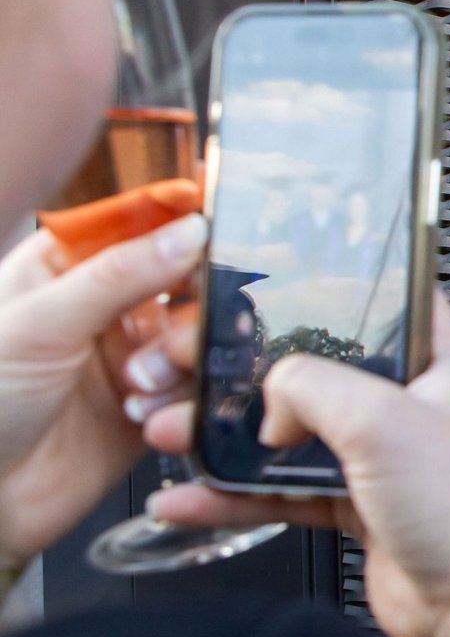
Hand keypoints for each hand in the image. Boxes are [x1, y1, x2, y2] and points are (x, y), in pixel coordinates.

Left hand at [0, 215, 204, 567]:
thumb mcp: (39, 324)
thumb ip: (118, 275)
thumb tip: (190, 230)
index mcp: (64, 268)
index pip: (139, 223)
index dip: (183, 222)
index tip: (223, 227)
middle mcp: (105, 309)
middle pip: (186, 279)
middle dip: (194, 303)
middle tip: (183, 328)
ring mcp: (133, 358)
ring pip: (200, 335)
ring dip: (184, 359)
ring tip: (145, 383)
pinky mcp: (155, 407)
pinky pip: (200, 390)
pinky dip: (187, 401)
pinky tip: (150, 414)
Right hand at [147, 293, 449, 636]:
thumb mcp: (382, 419)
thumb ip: (313, 385)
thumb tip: (273, 395)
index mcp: (437, 360)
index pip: (383, 298)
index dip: (327, 287)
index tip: (264, 287)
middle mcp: (411, 403)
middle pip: (321, 368)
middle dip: (253, 372)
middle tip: (195, 370)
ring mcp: (383, 456)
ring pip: (293, 432)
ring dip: (232, 437)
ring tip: (175, 432)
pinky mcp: (359, 505)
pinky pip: (285, 490)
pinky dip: (238, 494)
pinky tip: (192, 497)